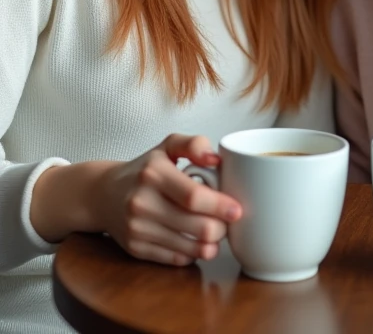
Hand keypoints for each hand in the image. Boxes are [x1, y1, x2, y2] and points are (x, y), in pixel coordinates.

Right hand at [92, 134, 241, 265]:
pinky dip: (192, 254)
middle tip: (228, 223)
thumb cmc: (144, 169)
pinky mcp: (136, 249)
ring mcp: (137, 229)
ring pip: (188, 247)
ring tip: (216, 234)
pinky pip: (175, 259)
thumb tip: (215, 158)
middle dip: (221, 228)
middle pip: (196, 226)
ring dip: (210, 244)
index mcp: (154, 173)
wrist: (103, 194)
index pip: (193, 196)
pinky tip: (196, 242)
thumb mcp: (167, 146)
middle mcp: (142, 202)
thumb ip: (194, 144)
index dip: (220, 206)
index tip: (237, 209)